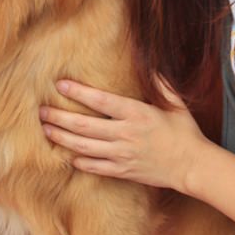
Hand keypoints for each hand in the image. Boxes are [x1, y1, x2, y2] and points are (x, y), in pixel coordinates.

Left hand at [39, 77, 211, 190]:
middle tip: (41, 111)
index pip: (101, 101)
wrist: (192, 166)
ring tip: (46, 130)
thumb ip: (161, 83)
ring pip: (84, 147)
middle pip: (84, 126)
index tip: (60, 85)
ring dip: (62, 139)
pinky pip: (95, 167)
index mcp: (136, 114)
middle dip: (59, 118)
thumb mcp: (175, 104)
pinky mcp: (123, 171)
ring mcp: (122, 155)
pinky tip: (68, 155)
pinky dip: (79, 161)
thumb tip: (150, 63)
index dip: (79, 93)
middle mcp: (125, 134)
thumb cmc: (184, 132)